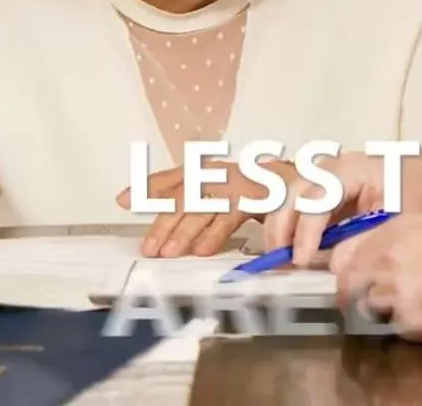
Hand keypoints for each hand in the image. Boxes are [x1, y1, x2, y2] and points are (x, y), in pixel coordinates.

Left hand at [116, 158, 298, 257]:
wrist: (298, 185)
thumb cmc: (250, 191)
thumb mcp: (214, 191)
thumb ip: (175, 193)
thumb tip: (126, 198)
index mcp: (208, 169)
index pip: (174, 176)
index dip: (148, 186)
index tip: (123, 200)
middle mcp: (220, 172)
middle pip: (185, 195)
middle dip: (164, 222)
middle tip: (150, 248)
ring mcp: (238, 183)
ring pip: (204, 206)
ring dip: (185, 231)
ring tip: (169, 253)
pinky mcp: (255, 198)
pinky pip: (230, 217)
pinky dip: (214, 234)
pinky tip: (201, 250)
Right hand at [262, 143, 421, 267]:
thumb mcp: (400, 222)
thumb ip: (366, 242)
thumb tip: (333, 267)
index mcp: (355, 168)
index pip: (318, 196)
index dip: (305, 230)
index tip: (301, 261)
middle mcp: (334, 166)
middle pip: (294, 191)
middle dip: (281, 226)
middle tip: (278, 261)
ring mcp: (329, 175)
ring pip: (291, 194)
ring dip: (281, 225)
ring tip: (280, 258)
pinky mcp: (328, 189)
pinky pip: (301, 203)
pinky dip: (292, 225)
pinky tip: (291, 251)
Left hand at [330, 214, 421, 346]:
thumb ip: (392, 236)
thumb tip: (369, 252)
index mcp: (391, 239)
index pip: (346, 263)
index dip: (347, 274)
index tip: (352, 282)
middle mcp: (390, 270)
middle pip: (356, 292)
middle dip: (366, 295)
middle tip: (386, 296)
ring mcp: (404, 303)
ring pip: (379, 314)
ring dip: (393, 310)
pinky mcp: (420, 329)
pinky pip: (405, 332)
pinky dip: (416, 326)